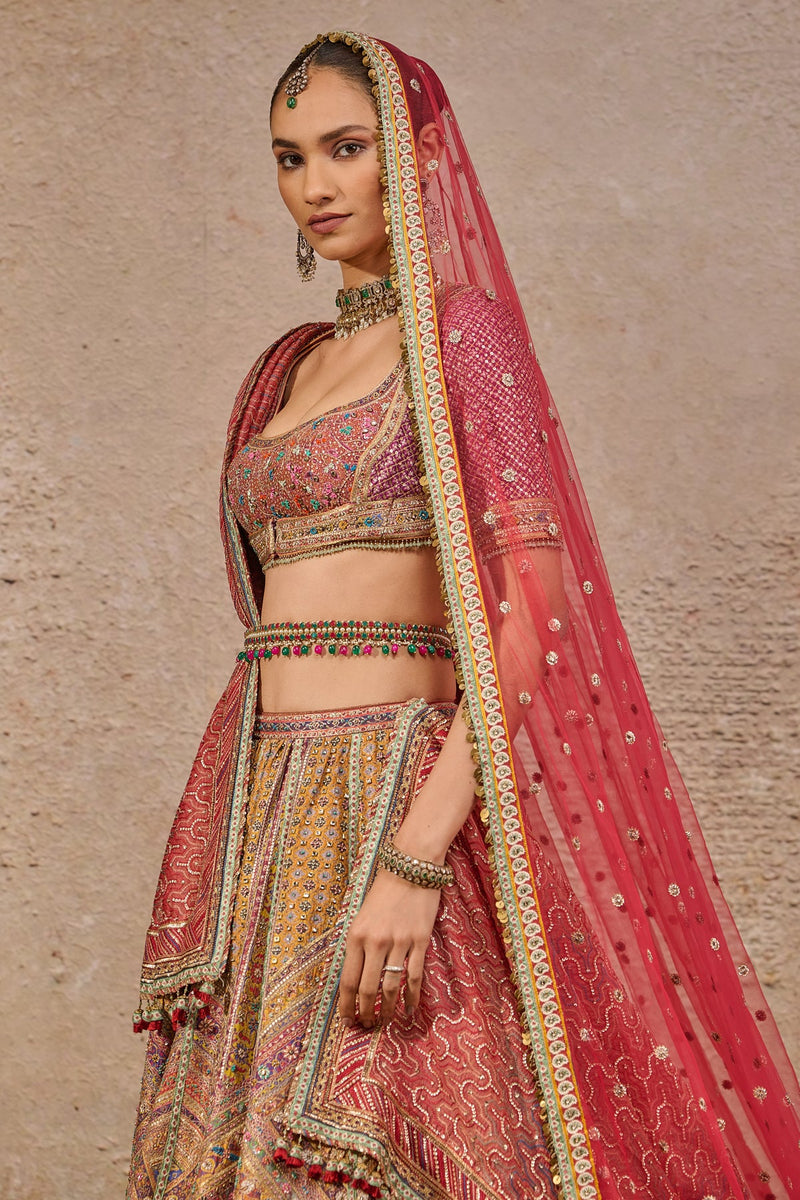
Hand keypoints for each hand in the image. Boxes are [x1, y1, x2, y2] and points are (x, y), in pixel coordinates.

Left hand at [338, 869, 441, 1028]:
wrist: (411, 867)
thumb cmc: (384, 891)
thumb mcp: (361, 916)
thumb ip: (357, 946)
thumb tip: (354, 979)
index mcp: (356, 935)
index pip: (347, 981)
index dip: (346, 1006)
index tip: (347, 1022)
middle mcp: (375, 941)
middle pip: (367, 989)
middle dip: (365, 1013)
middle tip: (366, 1027)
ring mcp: (399, 942)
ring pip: (390, 987)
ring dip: (387, 1010)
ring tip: (384, 1022)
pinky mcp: (420, 941)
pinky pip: (414, 976)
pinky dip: (411, 997)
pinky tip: (408, 1010)